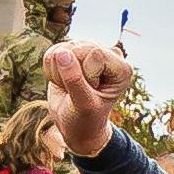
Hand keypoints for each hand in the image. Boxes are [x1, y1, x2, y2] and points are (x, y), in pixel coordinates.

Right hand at [41, 40, 131, 160]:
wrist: (75, 125)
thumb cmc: (85, 119)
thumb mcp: (83, 105)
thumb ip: (74, 80)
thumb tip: (61, 53)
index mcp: (122, 68)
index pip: (95, 54)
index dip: (85, 75)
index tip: (90, 93)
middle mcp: (108, 54)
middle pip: (78, 49)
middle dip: (70, 74)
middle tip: (78, 93)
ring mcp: (89, 50)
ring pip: (63, 49)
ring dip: (60, 74)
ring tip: (71, 88)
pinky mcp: (72, 50)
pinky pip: (53, 52)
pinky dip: (52, 70)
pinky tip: (63, 81)